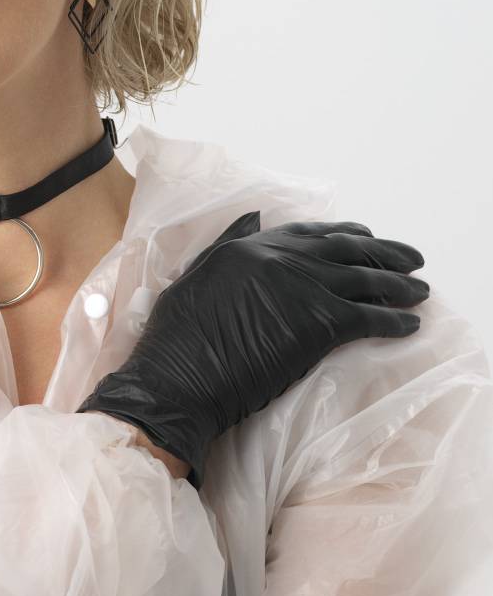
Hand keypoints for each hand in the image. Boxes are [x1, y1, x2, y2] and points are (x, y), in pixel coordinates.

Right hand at [78, 211, 429, 489]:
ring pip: (365, 279)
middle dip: (384, 252)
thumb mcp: (194, 277)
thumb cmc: (175, 340)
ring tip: (420, 290)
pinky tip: (410, 325)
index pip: (309, 234)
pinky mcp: (318, 323)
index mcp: (249, 247)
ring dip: (399, 285)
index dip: (344, 235)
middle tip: (410, 259)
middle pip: (347, 250)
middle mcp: (280, 258)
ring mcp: (302, 287)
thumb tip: (254, 217)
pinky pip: (369, 316)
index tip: (367, 236)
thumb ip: (227, 244)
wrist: (178, 377)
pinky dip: (395, 320)